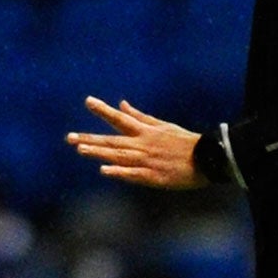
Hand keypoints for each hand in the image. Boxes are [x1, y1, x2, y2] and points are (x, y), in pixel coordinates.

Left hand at [67, 96, 205, 189]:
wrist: (209, 159)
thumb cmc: (185, 143)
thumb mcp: (163, 125)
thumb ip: (139, 117)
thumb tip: (120, 105)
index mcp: (145, 132)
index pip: (120, 119)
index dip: (103, 110)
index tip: (88, 101)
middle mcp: (142, 144)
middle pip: (112, 140)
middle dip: (90, 139)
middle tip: (69, 137)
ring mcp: (146, 160)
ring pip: (118, 156)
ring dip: (99, 153)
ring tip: (80, 149)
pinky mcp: (153, 176)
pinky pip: (132, 174)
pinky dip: (118, 172)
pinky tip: (104, 171)